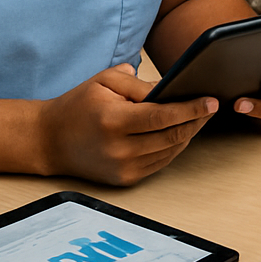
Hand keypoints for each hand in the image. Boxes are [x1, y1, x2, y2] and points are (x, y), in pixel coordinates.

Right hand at [37, 64, 216, 185]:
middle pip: (171, 136)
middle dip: (196, 120)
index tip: (211, 101)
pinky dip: (174, 147)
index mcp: (114, 121)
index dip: (191, 109)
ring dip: (188, 134)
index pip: (163, 116)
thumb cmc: (78, 105)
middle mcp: (119, 149)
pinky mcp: (124, 180)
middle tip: (211, 107)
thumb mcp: (105, 81)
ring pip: (170, 151)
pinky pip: (160, 163)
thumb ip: (139, 82)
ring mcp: (122, 168)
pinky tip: (181, 133)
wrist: (49, 140)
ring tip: (200, 117)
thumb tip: (172, 88)